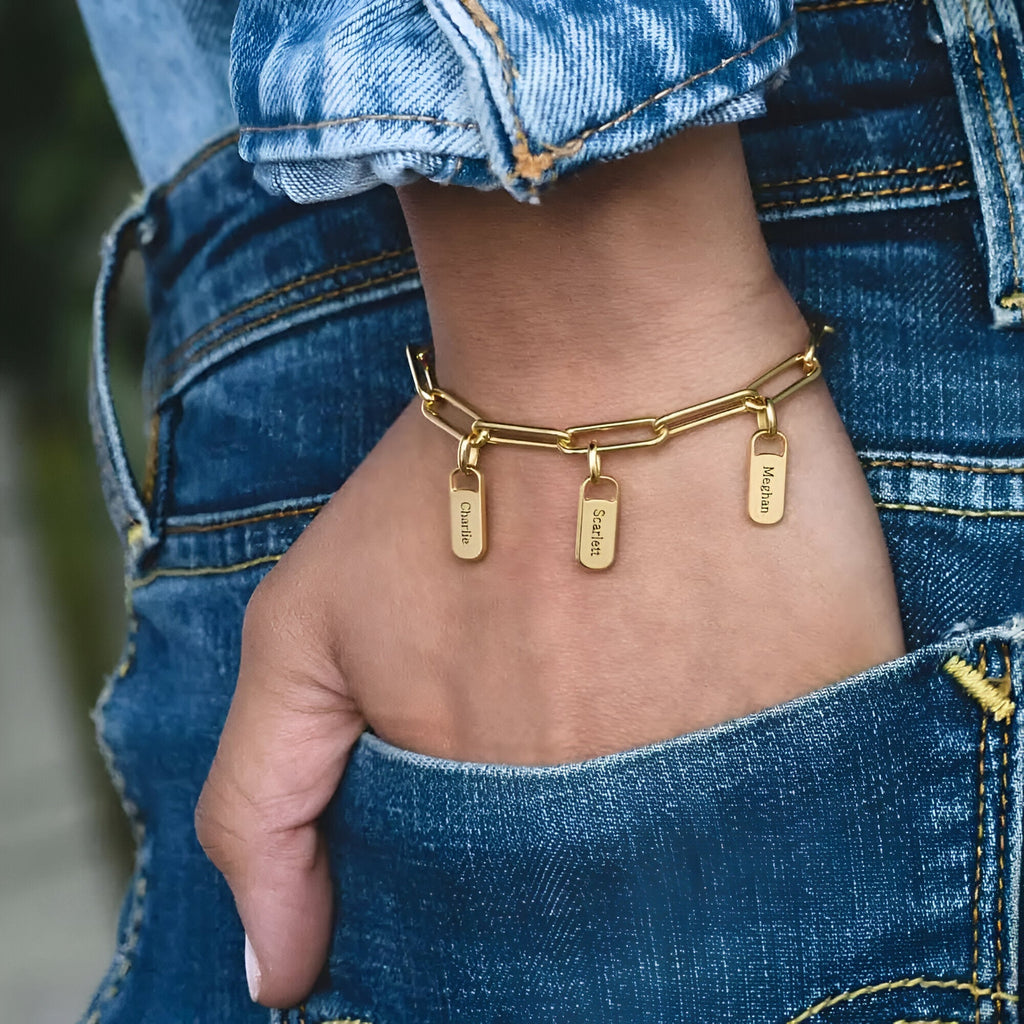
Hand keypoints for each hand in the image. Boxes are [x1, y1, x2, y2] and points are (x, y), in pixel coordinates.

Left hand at [194, 125, 905, 1007]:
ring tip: (648, 677)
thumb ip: (264, 810)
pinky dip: (771, 742)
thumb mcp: (304, 634)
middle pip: (611, 904)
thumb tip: (279, 980)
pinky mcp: (833, 686)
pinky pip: (812, 770)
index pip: (508, 934)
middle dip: (589, 842)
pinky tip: (728, 661)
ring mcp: (736, 754)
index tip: (512, 813)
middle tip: (581, 713)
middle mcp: (621, 816)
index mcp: (498, 819)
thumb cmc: (442, 486)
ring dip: (685, 796)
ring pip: (715, 846)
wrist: (599, 356)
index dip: (507, 890)